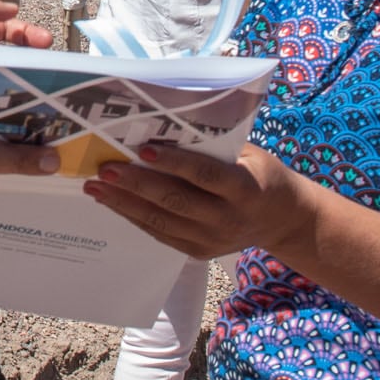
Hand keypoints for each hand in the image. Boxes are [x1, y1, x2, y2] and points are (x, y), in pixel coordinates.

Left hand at [86, 143, 301, 260]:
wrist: (283, 220)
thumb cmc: (261, 174)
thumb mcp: (250, 154)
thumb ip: (214, 147)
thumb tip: (165, 127)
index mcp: (245, 189)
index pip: (205, 175)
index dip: (175, 163)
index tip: (143, 149)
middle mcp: (227, 219)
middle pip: (176, 201)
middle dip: (136, 184)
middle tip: (104, 168)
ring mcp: (212, 240)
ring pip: (162, 222)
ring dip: (124, 204)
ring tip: (96, 187)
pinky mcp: (199, 252)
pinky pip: (161, 234)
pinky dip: (134, 218)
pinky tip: (113, 202)